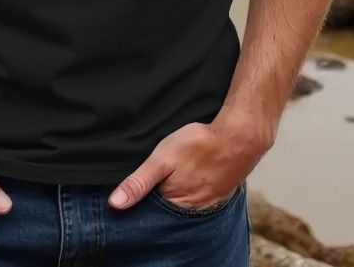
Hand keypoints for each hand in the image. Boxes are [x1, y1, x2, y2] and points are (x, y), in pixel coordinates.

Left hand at [107, 116, 272, 210]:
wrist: (239, 138)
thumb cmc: (199, 145)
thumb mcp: (162, 159)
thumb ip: (139, 182)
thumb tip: (114, 204)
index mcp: (175, 205)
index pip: (150, 215)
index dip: (140, 206)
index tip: (131, 197)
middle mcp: (192, 212)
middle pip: (167, 213)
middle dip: (157, 203)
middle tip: (154, 184)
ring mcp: (207, 205)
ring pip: (183, 208)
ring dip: (175, 200)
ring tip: (170, 183)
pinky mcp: (218, 196)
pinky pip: (199, 201)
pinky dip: (191, 195)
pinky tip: (189, 181)